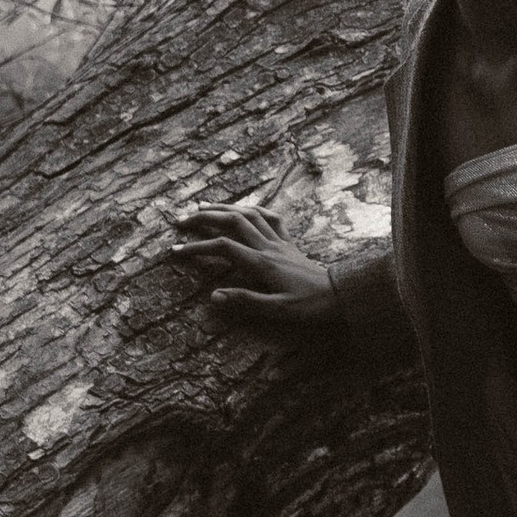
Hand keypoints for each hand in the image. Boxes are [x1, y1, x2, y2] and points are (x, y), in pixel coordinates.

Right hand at [169, 203, 339, 334]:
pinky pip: (271, 217)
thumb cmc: (310, 306)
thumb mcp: (278, 309)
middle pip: (232, 221)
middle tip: (181, 221)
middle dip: (204, 218)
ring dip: (224, 207)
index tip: (175, 251)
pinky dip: (254, 209)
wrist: (340, 295)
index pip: (223, 247)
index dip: (196, 247)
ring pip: (249, 213)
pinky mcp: (289, 242)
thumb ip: (246, 301)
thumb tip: (213, 297)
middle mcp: (269, 245)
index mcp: (262, 262)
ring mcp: (280, 241)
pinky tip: (244, 209)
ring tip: (203, 207)